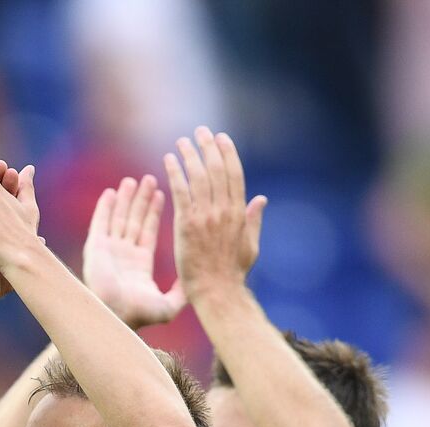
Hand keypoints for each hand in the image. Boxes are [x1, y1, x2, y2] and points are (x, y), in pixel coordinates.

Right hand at [83, 175, 185, 328]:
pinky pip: (100, 223)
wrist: (117, 316)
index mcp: (139, 265)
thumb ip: (183, 291)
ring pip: (118, 219)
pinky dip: (104, 207)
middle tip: (149, 179)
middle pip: (133, 221)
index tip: (161, 193)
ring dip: (125, 200)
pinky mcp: (95, 249)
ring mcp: (108, 251)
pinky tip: (111, 192)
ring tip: (133, 180)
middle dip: (141, 200)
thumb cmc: (141, 313)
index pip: (148, 231)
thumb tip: (195, 278)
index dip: (153, 212)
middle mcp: (123, 255)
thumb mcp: (169, 304)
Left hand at [163, 126, 266, 301]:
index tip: (220, 137)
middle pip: (217, 169)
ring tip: (181, 141)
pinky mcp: (187, 225)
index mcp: (239, 213)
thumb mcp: (250, 245)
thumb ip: (253, 220)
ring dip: (190, 155)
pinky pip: (180, 192)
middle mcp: (224, 210)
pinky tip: (169, 159)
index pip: (235, 174)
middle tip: (200, 131)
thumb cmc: (232, 273)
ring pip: (198, 177)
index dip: (227, 153)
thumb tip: (261, 198)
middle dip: (208, 147)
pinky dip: (175, 173)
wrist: (217, 292)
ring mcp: (206, 217)